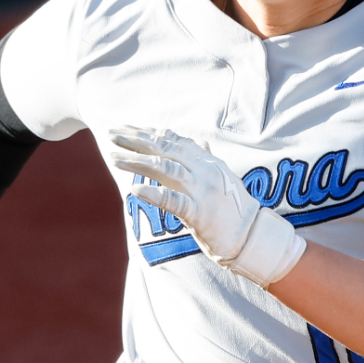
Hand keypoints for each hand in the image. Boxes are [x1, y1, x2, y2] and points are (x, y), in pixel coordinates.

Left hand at [110, 126, 306, 285]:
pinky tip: (134, 190)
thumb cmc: (235, 208)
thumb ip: (207, 159)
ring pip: (165, 169)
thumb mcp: (223, 177)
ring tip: (113, 158)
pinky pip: (173, 201)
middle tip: (111, 133)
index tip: (125, 127)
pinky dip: (153, 194)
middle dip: (136, 140)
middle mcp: (203, 171)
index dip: (147, 132)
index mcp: (207, 161)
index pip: (172, 140)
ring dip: (137, 162)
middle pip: (164, 149)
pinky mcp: (199, 213)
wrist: (253, 235)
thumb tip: (200, 143)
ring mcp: (202, 191)